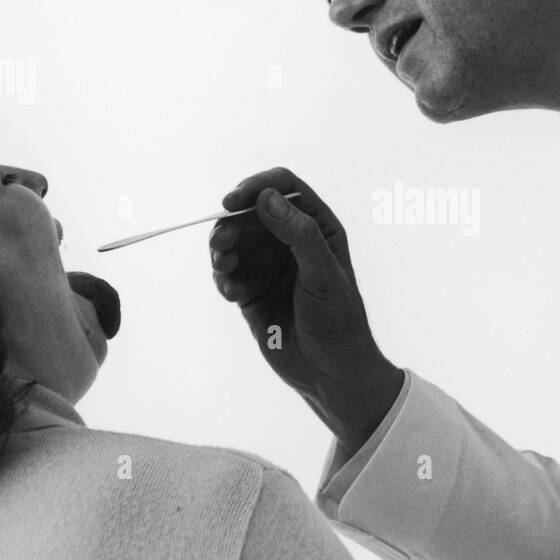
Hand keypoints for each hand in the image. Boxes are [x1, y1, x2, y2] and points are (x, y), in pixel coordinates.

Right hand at [210, 168, 403, 447]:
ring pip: (234, 241)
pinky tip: (231, 294)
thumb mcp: (323, 274)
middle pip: (250, 213)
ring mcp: (270, 266)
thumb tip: (266, 197)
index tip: (233, 200)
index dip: (256, 187)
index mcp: (318, 227)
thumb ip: (299, 234)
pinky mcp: (252, 291)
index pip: (284, 189)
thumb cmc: (338, 320)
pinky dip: (223, 278)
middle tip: (221, 243)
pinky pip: (228, 273)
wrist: (330, 372)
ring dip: (222, 250)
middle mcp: (291, 241)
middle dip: (232, 223)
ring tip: (223, 268)